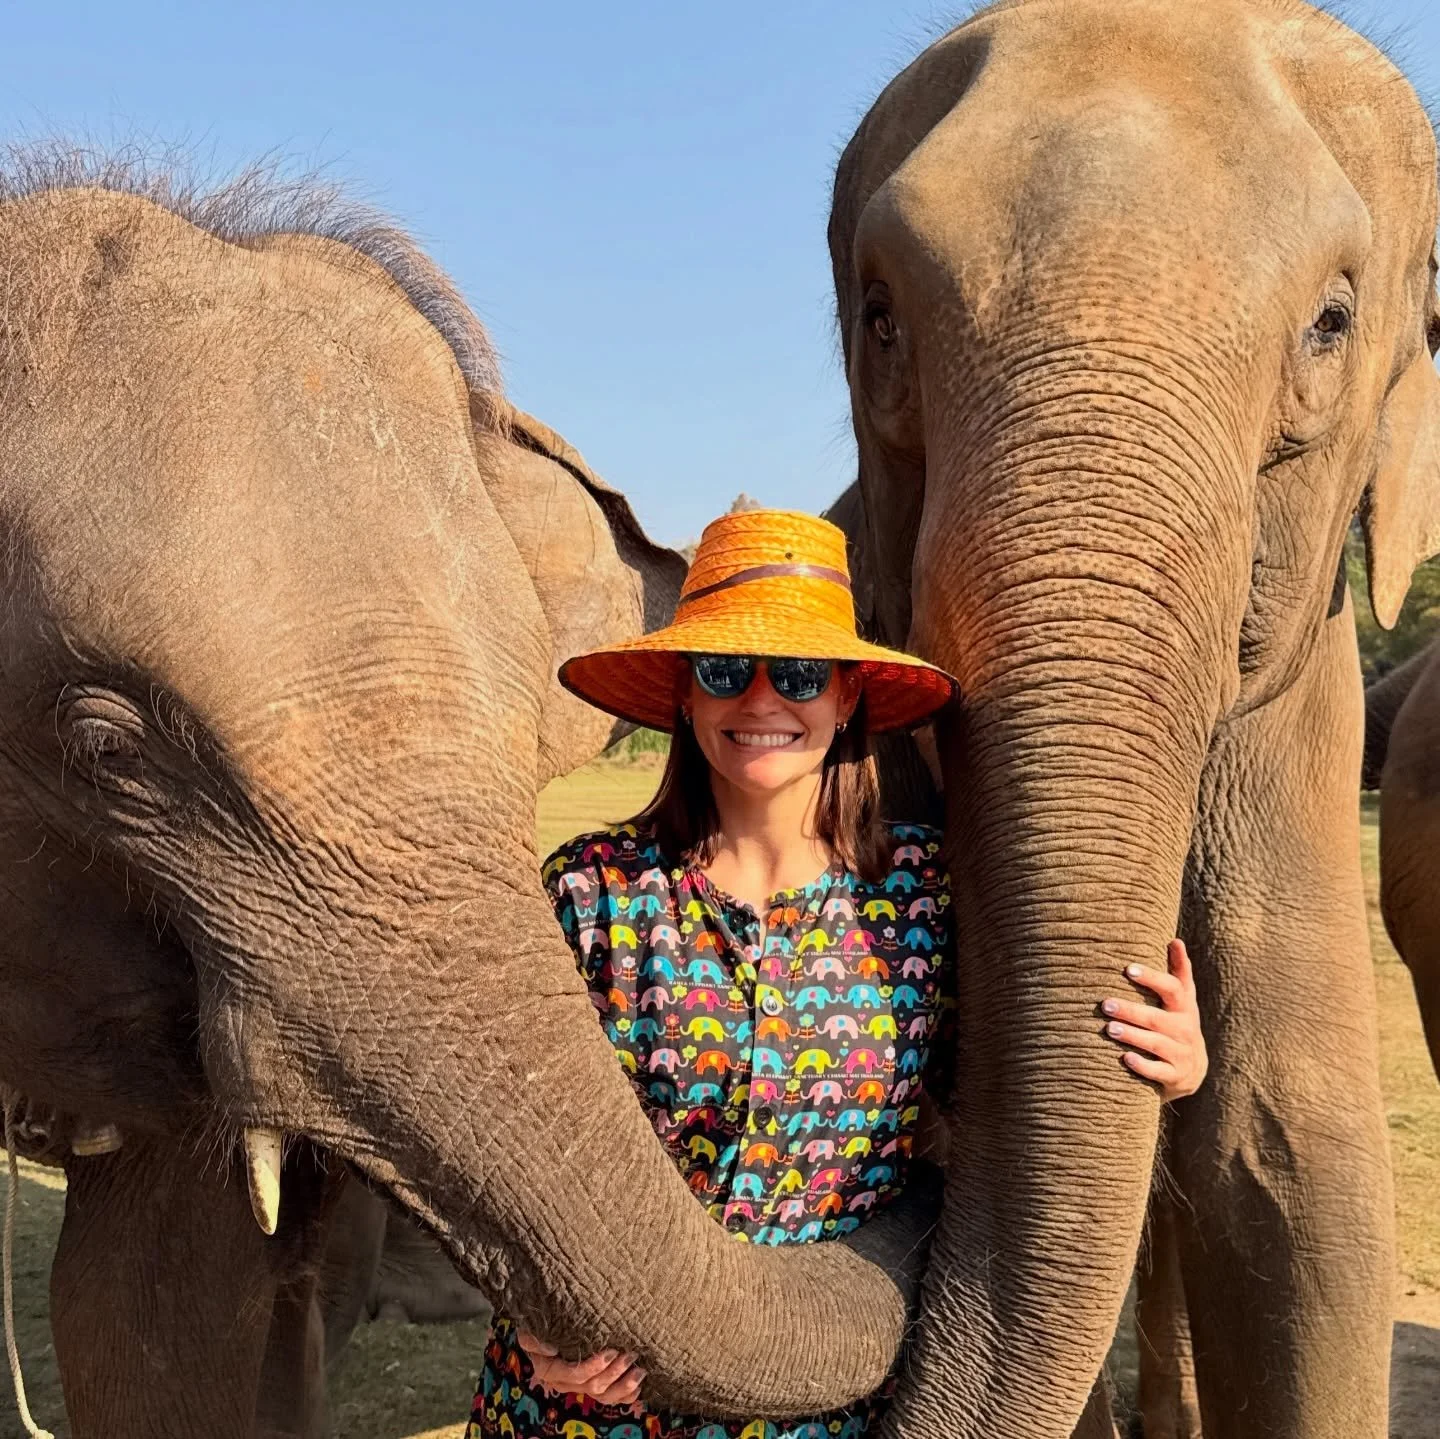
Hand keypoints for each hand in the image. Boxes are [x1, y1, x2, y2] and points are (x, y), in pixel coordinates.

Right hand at [516, 1329, 645, 1410]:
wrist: (544, 1326)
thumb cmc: (540, 1325)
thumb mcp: (531, 1329)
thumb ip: (535, 1340)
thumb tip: (550, 1349)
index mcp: (552, 1371)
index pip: (576, 1375)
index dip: (595, 1367)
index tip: (612, 1351)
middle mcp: (567, 1382)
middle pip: (593, 1386)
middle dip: (614, 1373)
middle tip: (631, 1355)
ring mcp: (581, 1385)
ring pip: (604, 1396)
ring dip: (623, 1386)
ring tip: (640, 1371)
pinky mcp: (593, 1383)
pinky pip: (610, 1397)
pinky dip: (626, 1395)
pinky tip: (638, 1387)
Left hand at [1102, 939, 1208, 1100]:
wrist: (1192, 1070)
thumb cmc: (1178, 1024)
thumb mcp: (1182, 1000)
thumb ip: (1179, 971)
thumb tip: (1175, 940)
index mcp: (1184, 1007)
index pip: (1173, 989)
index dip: (1153, 978)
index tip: (1129, 969)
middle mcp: (1185, 1030)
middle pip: (1157, 1019)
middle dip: (1131, 1011)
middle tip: (1105, 1004)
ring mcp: (1181, 1054)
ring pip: (1156, 1044)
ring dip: (1132, 1036)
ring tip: (1108, 1028)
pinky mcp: (1175, 1076)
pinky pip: (1159, 1072)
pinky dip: (1142, 1066)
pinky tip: (1125, 1058)